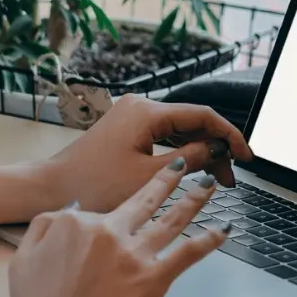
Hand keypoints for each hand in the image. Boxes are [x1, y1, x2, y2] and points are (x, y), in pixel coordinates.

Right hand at [7, 158, 227, 296]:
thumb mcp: (24, 256)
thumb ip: (46, 225)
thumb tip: (72, 209)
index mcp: (78, 222)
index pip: (104, 210)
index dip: (110, 220)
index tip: (117, 222)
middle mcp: (110, 231)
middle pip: (146, 199)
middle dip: (168, 179)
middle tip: (183, 166)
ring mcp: (134, 254)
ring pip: (172, 218)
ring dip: (194, 198)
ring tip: (209, 185)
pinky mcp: (153, 279)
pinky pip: (187, 252)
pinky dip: (208, 239)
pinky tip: (223, 229)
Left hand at [42, 94, 251, 213]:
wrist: (50, 189)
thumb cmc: (92, 185)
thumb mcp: (148, 177)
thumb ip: (189, 160)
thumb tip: (217, 151)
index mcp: (147, 111)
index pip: (203, 115)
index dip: (229, 135)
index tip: (246, 156)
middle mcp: (140, 107)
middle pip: (193, 122)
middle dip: (216, 148)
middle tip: (231, 177)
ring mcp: (132, 117)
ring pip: (180, 130)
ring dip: (200, 153)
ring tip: (217, 180)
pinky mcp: (127, 130)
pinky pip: (164, 136)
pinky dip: (181, 153)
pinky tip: (194, 171)